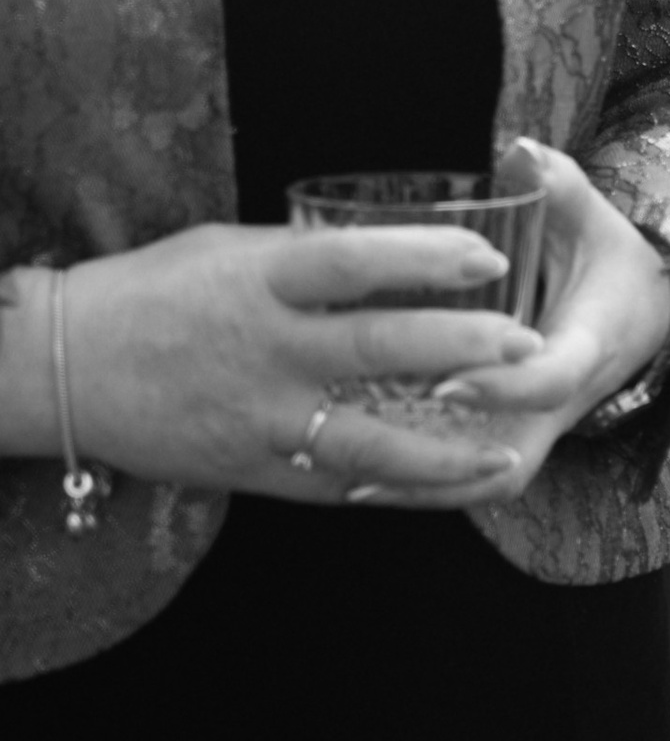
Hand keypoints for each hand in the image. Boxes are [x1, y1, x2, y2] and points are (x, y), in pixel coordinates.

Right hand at [57, 223, 543, 507]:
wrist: (68, 366)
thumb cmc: (154, 291)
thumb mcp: (228, 251)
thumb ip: (304, 258)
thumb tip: (385, 252)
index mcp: (259, 278)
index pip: (352, 261)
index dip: (423, 257)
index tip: (488, 257)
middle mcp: (265, 348)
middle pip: (377, 348)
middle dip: (462, 350)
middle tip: (529, 347)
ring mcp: (259, 416)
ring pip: (366, 440)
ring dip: (444, 452)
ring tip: (504, 454)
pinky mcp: (250, 469)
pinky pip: (334, 484)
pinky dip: (392, 488)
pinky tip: (443, 489)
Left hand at [395, 138, 669, 505]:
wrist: (644, 313)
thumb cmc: (608, 260)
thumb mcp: (591, 217)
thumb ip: (560, 184)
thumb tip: (521, 150)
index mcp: (587, 347)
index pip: (548, 382)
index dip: (499, 389)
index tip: (442, 381)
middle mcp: (563, 402)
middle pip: (510, 463)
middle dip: (444, 470)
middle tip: (371, 458)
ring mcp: (538, 429)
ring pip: (486, 484)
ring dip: (424, 489)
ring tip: (351, 481)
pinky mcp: (513, 437)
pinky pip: (470, 476)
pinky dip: (422, 485)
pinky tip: (359, 480)